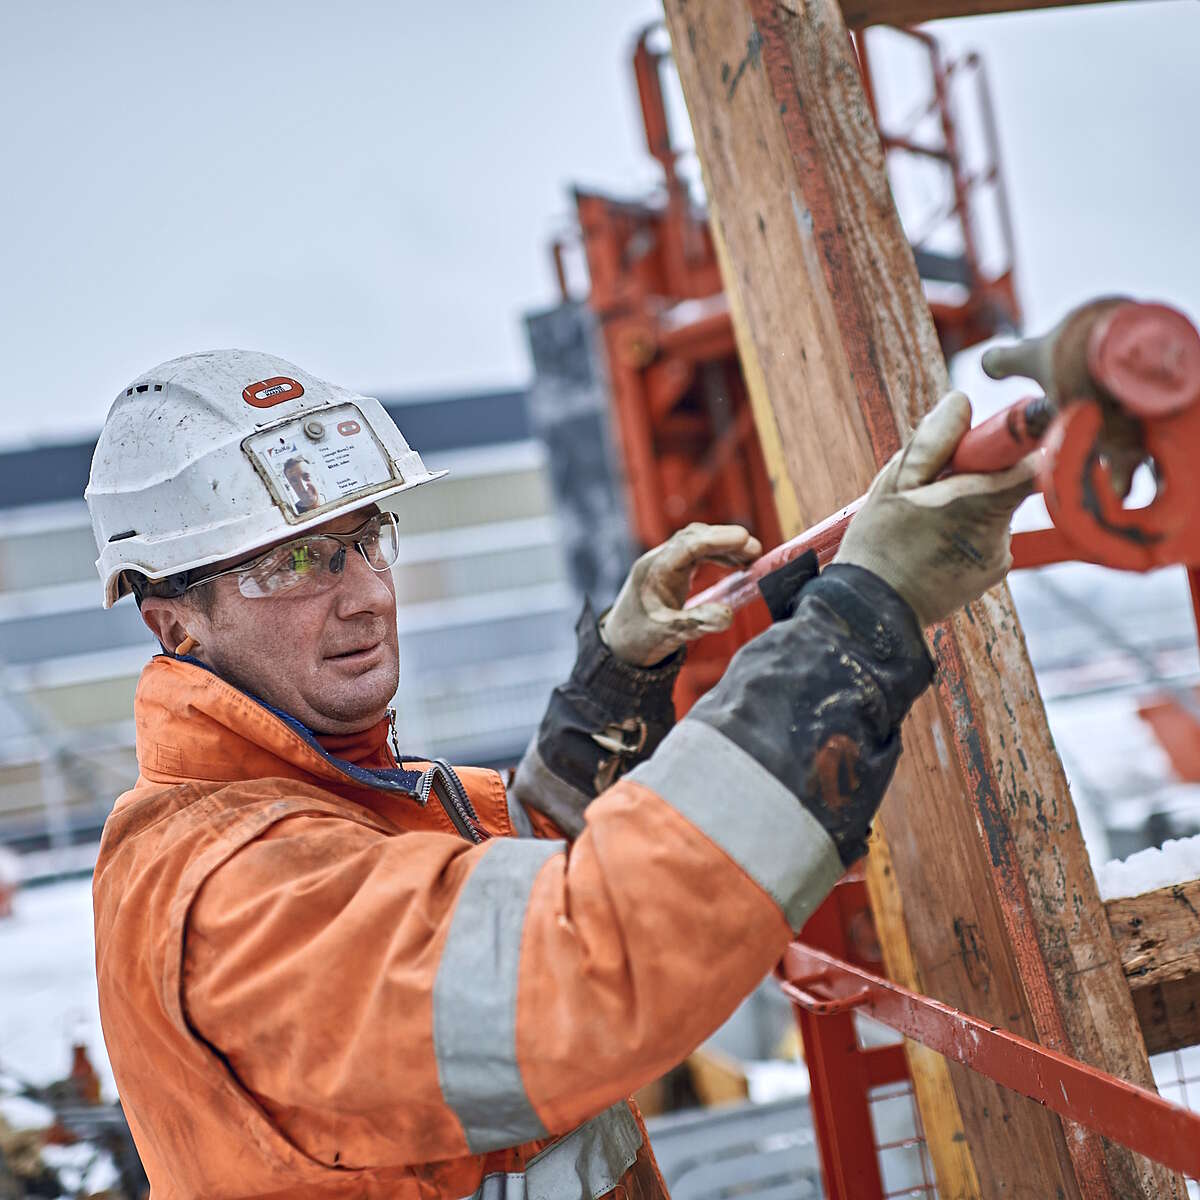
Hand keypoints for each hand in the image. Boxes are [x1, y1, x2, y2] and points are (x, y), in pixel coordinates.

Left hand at [600, 523, 762, 665]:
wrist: (620, 644)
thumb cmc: (640, 638)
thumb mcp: (669, 634)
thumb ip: (698, 623)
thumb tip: (728, 615)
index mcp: (655, 571)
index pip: (689, 544)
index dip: (720, 539)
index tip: (747, 540)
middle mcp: (658, 560)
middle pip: (694, 536)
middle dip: (726, 539)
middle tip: (756, 551)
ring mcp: (663, 563)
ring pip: (696, 541)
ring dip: (724, 545)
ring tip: (751, 557)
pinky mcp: (670, 569)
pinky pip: (695, 552)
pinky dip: (717, 554)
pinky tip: (734, 563)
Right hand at [834, 391, 1036, 626]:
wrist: (872, 612)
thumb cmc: (878, 545)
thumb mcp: (894, 483)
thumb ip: (934, 439)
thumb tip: (962, 402)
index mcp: (982, 504)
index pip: (1033, 460)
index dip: (1014, 443)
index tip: (992, 442)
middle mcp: (1001, 532)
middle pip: (1003, 484)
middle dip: (972, 479)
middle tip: (928, 492)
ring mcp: (998, 558)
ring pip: (989, 512)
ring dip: (962, 509)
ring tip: (920, 527)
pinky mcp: (990, 575)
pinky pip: (983, 539)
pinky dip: (961, 536)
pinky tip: (927, 549)